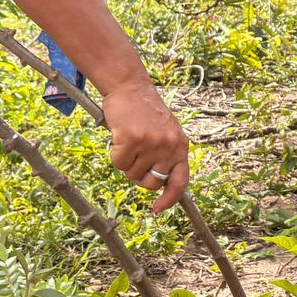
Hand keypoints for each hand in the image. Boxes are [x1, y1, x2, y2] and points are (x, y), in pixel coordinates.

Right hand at [102, 78, 189, 210]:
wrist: (130, 86)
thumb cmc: (145, 111)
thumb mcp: (166, 132)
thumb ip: (167, 155)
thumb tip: (159, 184)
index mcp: (180, 146)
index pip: (180, 181)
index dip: (170, 199)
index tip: (158, 209)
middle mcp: (169, 146)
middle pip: (151, 183)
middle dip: (140, 176)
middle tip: (135, 157)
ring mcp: (151, 144)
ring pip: (132, 174)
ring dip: (126, 162)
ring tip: (129, 139)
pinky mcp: (132, 140)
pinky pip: (118, 163)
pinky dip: (115, 154)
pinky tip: (119, 136)